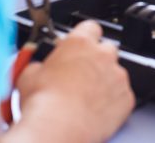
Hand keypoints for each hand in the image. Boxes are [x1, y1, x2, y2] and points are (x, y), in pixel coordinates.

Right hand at [15, 20, 133, 142]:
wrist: (59, 128)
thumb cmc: (44, 103)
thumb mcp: (28, 75)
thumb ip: (38, 64)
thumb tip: (37, 68)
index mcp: (80, 43)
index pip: (90, 28)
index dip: (83, 37)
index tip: (78, 46)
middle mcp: (103, 55)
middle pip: (105, 50)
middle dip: (95, 60)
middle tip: (80, 76)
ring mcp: (118, 76)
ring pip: (115, 74)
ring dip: (104, 81)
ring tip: (86, 98)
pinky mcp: (126, 97)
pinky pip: (122, 96)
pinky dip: (112, 102)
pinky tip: (96, 111)